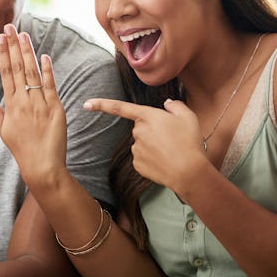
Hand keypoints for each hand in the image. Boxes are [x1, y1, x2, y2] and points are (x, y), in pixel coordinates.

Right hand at [0, 24, 68, 188]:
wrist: (42, 166)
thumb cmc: (22, 148)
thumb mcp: (3, 129)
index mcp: (10, 105)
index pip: (5, 73)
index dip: (3, 53)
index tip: (1, 38)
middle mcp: (23, 102)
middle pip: (16, 68)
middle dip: (13, 46)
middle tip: (10, 27)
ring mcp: (39, 104)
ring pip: (32, 73)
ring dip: (27, 52)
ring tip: (24, 35)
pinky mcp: (55, 109)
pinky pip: (50, 86)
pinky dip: (48, 71)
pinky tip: (44, 56)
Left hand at [83, 98, 208, 195]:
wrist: (189, 173)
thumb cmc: (190, 143)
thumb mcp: (188, 118)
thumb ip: (176, 106)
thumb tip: (167, 104)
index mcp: (147, 116)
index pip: (120, 107)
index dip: (102, 104)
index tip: (86, 104)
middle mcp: (137, 132)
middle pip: (141, 128)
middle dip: (153, 131)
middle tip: (173, 139)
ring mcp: (135, 149)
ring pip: (142, 144)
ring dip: (154, 146)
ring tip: (172, 152)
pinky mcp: (137, 164)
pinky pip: (143, 158)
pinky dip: (153, 160)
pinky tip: (165, 163)